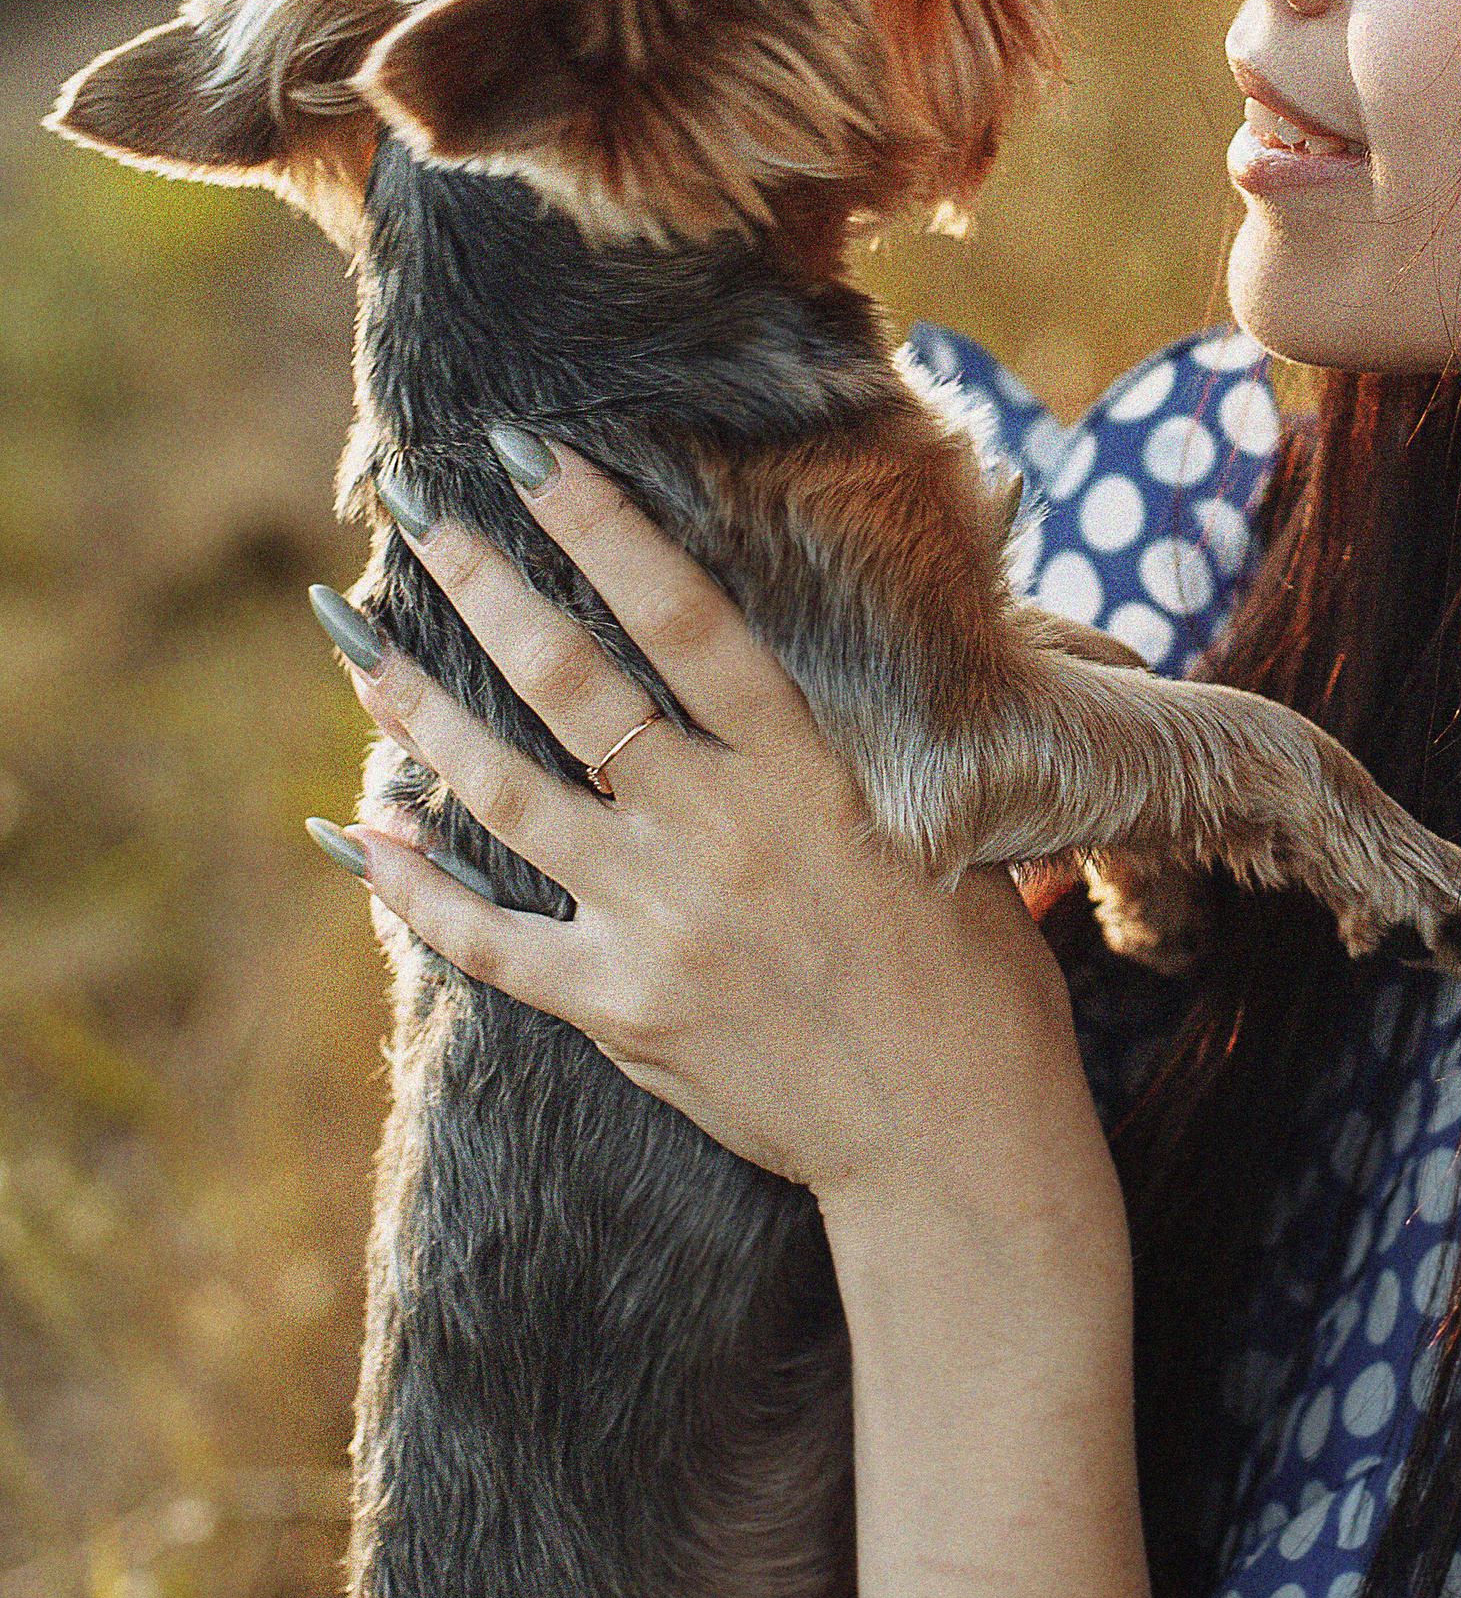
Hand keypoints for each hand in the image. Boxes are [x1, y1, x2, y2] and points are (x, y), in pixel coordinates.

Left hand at [317, 434, 1110, 1267]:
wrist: (954, 1142)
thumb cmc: (973, 981)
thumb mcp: (938, 831)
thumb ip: (839, 759)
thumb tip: (781, 677)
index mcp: (809, 774)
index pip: (688, 620)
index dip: (604, 528)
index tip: (531, 455)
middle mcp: (720, 834)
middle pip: (573, 683)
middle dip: (484, 584)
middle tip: (416, 509)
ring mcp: (658, 924)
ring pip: (501, 793)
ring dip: (412, 708)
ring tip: (350, 636)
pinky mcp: (619, 1009)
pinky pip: (482, 940)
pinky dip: (409, 886)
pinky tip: (353, 831)